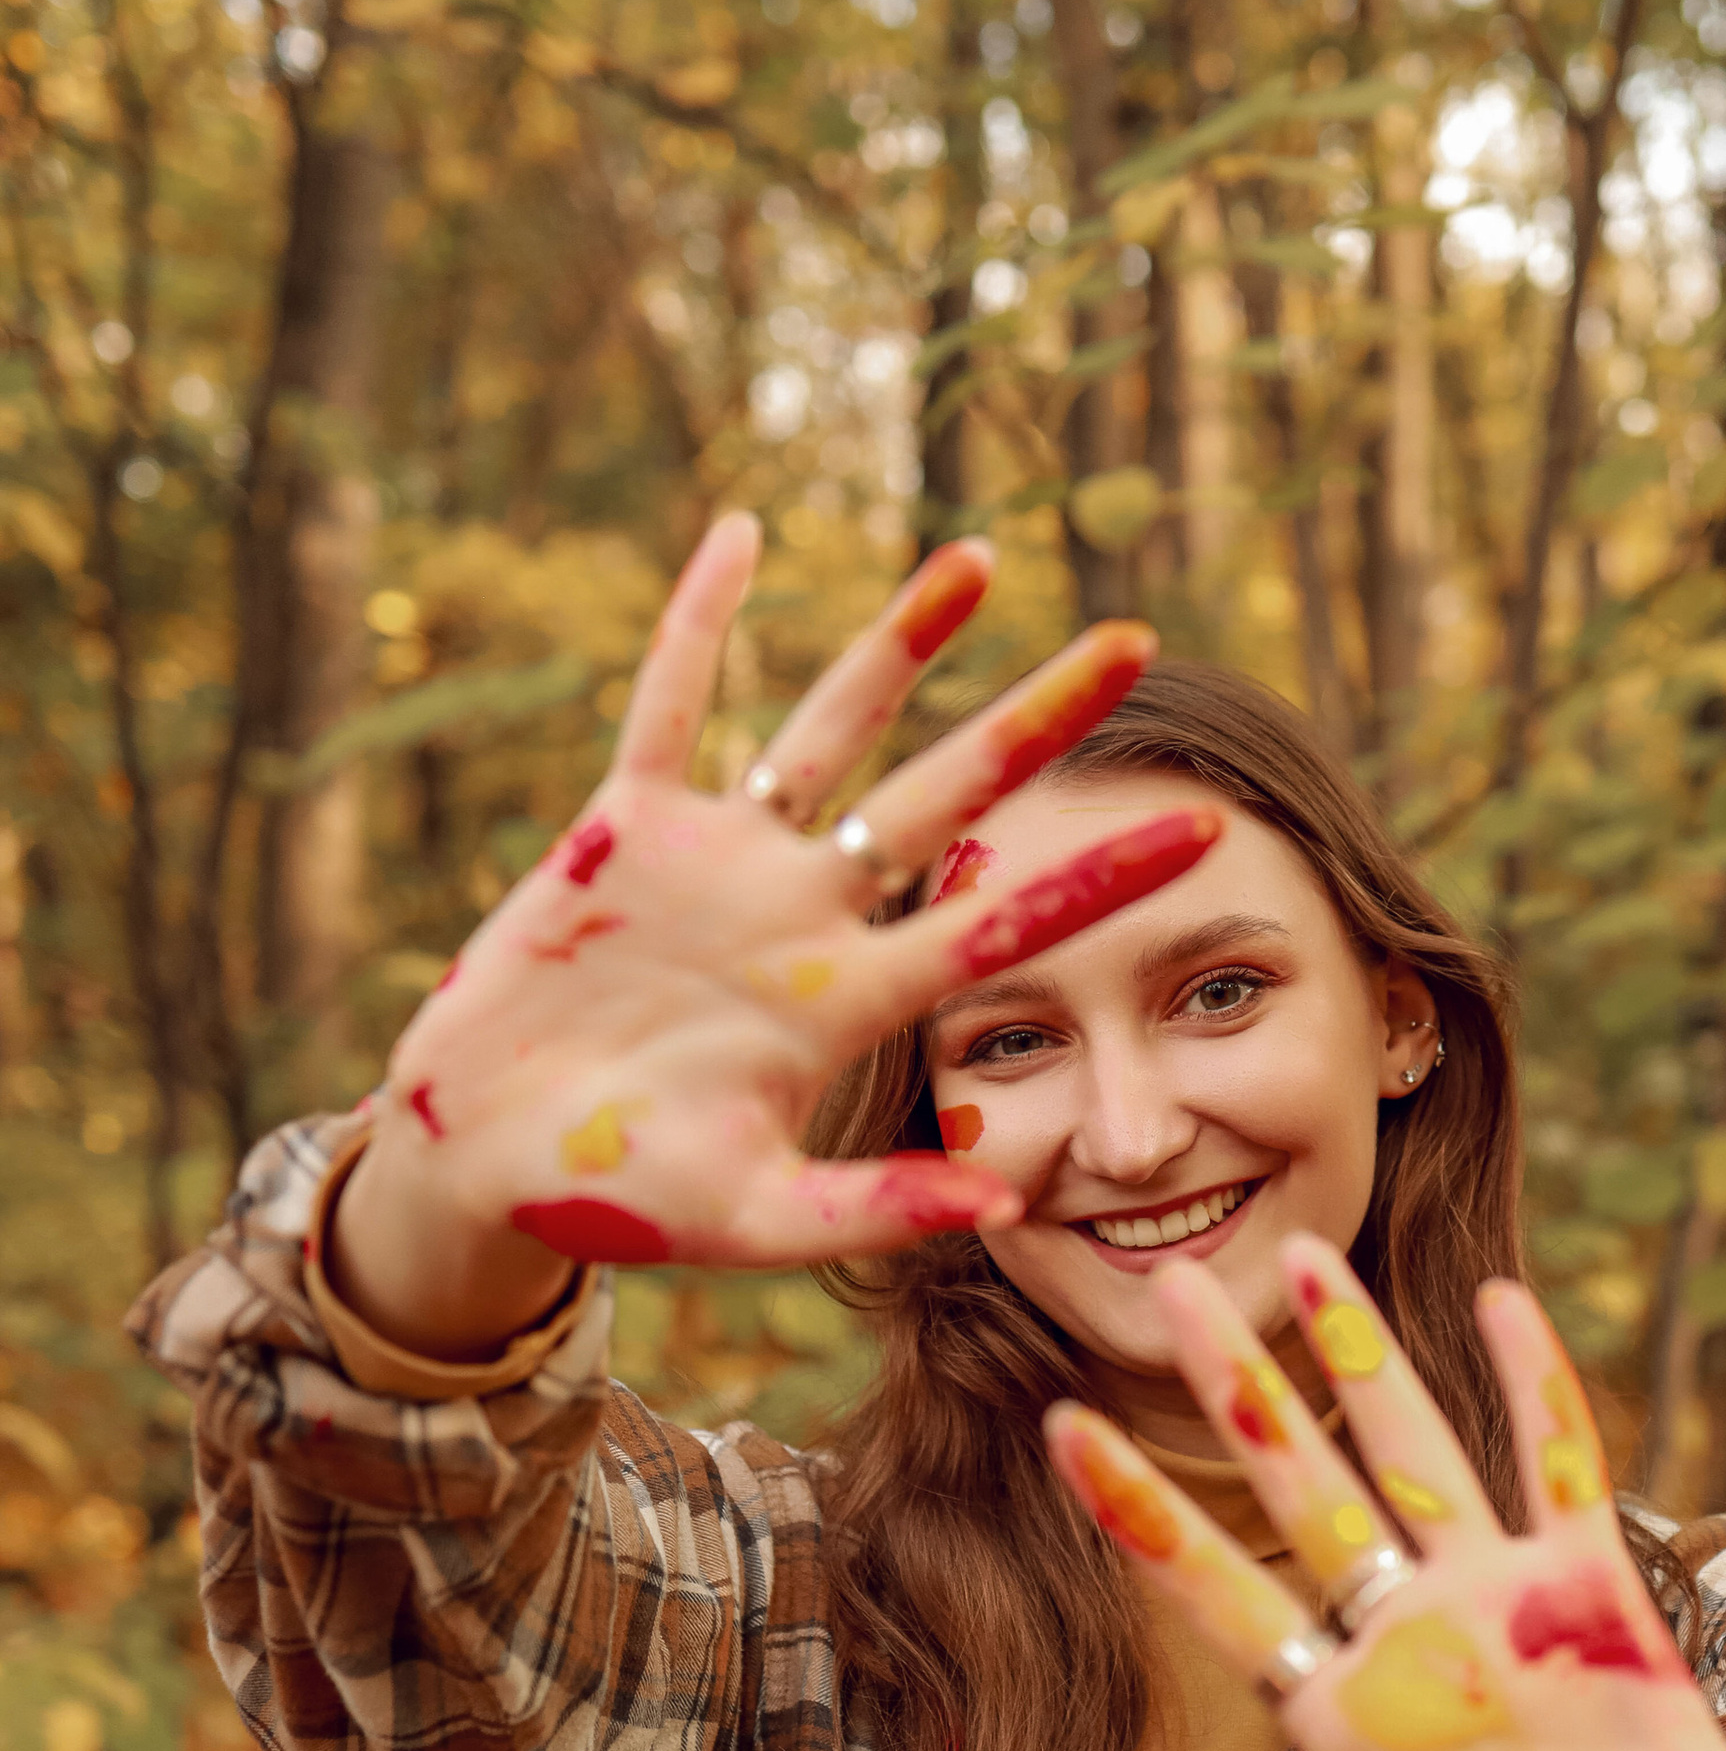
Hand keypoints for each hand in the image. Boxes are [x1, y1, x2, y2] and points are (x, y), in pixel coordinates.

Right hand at [333, 517, 1215, 1355]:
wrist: (490, 1161)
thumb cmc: (626, 1200)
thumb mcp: (757, 1219)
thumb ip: (875, 1208)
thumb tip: (1005, 1210)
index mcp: (850, 1001)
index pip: (1004, 921)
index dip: (1103, 876)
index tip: (1210, 826)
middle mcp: (805, 914)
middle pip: (947, 792)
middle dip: (1038, 719)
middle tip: (1138, 639)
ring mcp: (721, 862)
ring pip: (831, 727)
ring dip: (899, 641)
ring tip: (977, 555)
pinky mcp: (625, 828)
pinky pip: (672, 703)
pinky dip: (702, 619)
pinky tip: (743, 531)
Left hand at [1046, 1243, 1725, 1750]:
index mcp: (1342, 1715)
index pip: (1219, 1593)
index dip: (1144, 1512)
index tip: (1058, 1426)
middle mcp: (1408, 1635)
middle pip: (1304, 1488)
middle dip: (1239, 1388)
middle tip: (1171, 1283)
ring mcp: (1499, 1602)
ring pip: (1419, 1451)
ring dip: (1366, 1356)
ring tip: (1310, 1252)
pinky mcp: (1593, 1589)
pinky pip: (1560, 1464)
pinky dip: (1534, 1384)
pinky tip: (1500, 1299)